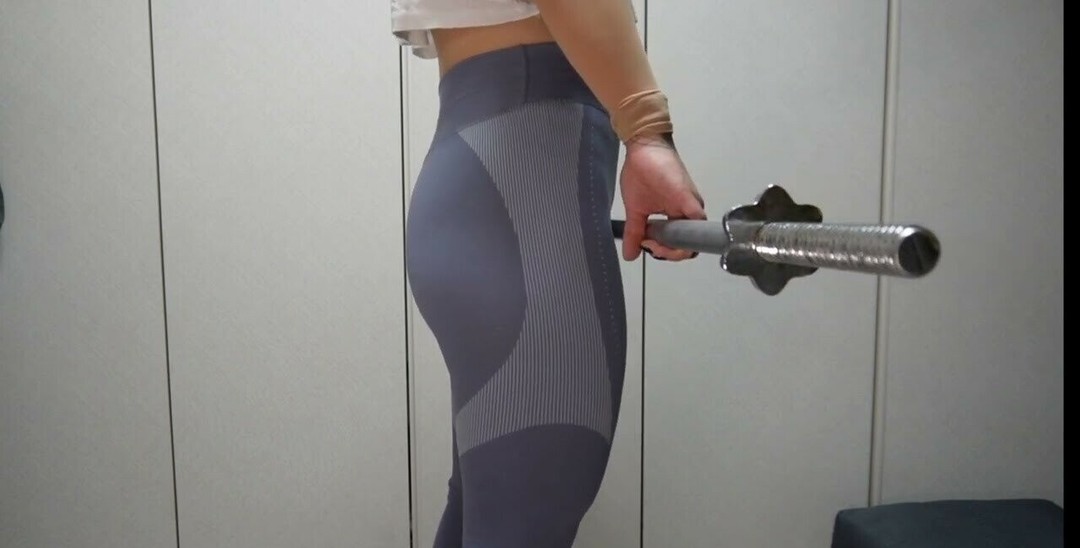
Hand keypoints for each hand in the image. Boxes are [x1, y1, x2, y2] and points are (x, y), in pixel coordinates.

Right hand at [619, 134, 706, 260]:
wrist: (643, 146)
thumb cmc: (640, 173)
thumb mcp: (636, 209)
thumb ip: (635, 232)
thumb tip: (629, 256)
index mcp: (676, 216)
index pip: (680, 245)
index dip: (666, 253)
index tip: (646, 246)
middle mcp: (688, 213)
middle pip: (689, 246)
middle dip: (668, 253)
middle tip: (647, 244)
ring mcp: (691, 206)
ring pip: (692, 239)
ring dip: (672, 248)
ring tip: (651, 241)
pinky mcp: (688, 198)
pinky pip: (696, 221)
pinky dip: (685, 236)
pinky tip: (666, 238)